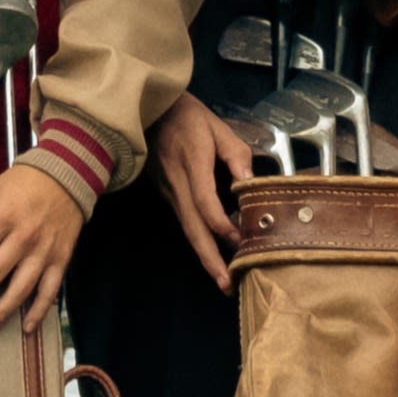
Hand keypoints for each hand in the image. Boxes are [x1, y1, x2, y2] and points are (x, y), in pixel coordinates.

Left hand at [0, 164, 89, 336]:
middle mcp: (24, 237)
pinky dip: (39, 311)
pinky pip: (50, 290)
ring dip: (2, 312)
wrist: (68, 175)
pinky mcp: (61, 258)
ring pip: (21, 288)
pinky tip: (25, 326)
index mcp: (4, 217)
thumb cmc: (24, 181)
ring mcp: (45, 250)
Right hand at [150, 92, 256, 291]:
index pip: (204, 201)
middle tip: (227, 285)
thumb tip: (249, 184)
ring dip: (205, 256)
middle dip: (210, 259)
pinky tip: (214, 252)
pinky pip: (185, 221)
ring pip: (187, 229)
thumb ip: (236, 154)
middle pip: (192, 228)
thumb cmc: (187, 116)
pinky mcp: (168, 194)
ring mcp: (168, 191)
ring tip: (224, 279)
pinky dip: (200, 240)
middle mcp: (176, 183)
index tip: (239, 240)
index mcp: (190, 163)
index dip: (221, 224)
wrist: (148, 110)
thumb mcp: (217, 127)